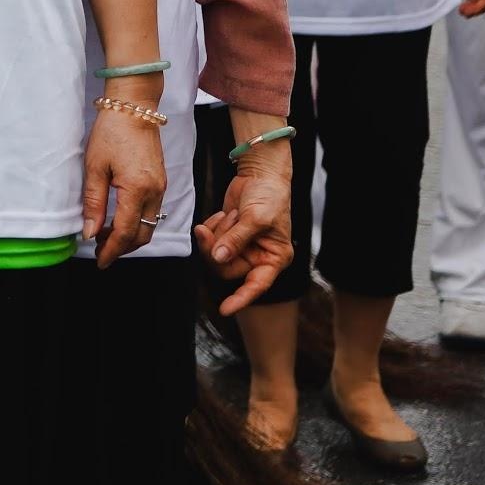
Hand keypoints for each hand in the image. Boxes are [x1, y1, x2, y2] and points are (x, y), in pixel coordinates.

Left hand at [82, 99, 166, 267]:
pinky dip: (137, 222)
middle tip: (99, 249)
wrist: (134, 107)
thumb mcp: (95, 167)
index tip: (100, 261)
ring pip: (150, 225)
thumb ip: (93, 203)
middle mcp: (155, 192)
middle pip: (143, 235)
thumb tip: (89, 232)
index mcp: (138, 189)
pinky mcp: (161, 181)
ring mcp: (161, 187)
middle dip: (122, 247)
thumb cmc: (111, 132)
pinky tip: (118, 218)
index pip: (127, 233)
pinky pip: (152, 212)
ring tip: (104, 234)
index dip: (112, 250)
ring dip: (130, 236)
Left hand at [195, 144, 292, 315]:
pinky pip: (210, 239)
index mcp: (274, 258)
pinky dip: (212, 225)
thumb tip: (219, 257)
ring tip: (230, 214)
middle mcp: (257, 256)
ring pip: (215, 253)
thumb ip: (236, 240)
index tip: (225, 309)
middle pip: (226, 267)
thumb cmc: (269, 196)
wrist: (261, 174)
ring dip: (216, 232)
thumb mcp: (256, 218)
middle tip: (212, 227)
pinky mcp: (227, 235)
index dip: (241, 298)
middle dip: (216, 247)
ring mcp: (240, 246)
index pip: (256, 285)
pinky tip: (225, 212)